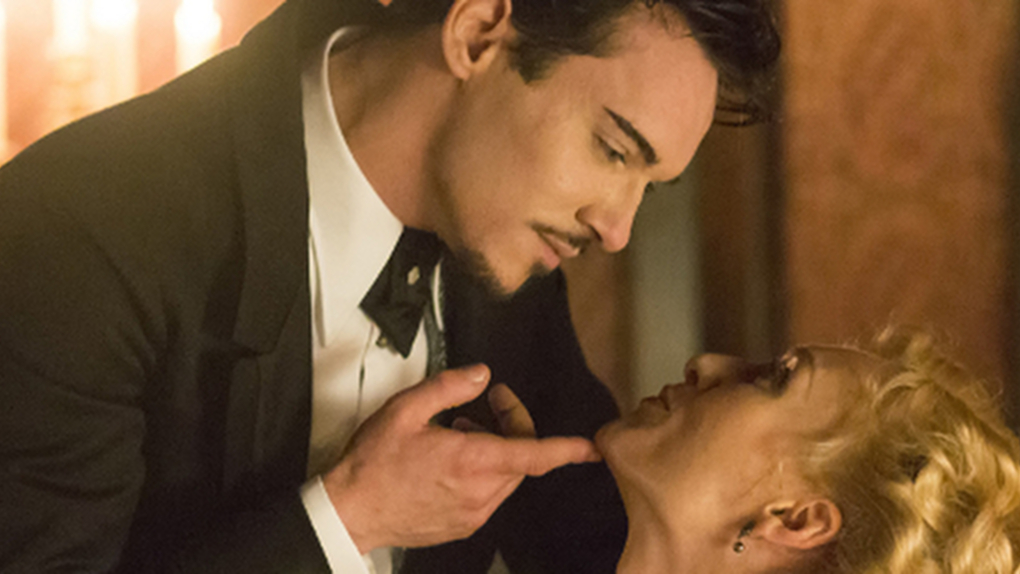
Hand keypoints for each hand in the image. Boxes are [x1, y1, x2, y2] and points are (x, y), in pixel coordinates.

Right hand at [322, 364, 599, 552]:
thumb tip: (482, 374)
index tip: (591, 447)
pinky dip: (484, 472)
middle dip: (514, 427)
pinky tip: (453, 460)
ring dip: (498, 450)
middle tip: (489, 403)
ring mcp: (473, 513)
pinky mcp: (464, 525)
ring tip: (461, 431)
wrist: (350, 512)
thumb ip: (449, 386)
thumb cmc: (373, 463)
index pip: (533, 454)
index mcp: (470, 461)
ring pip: (507, 476)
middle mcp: (479, 491)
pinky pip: (490, 494)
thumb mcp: (405, 409)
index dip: (566, 449)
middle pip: (522, 458)